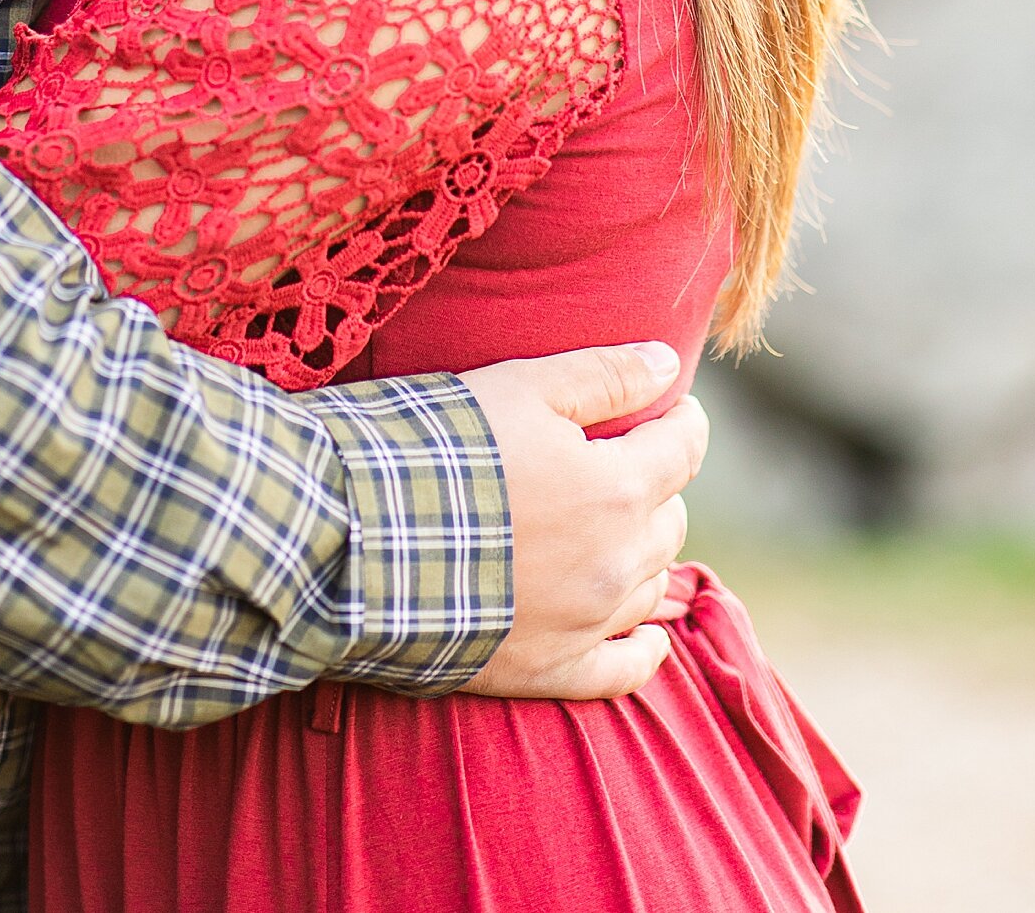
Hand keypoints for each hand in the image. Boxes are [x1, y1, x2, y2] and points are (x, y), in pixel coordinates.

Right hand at [456, 343, 707, 701]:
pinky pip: (624, 670)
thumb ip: (604, 376)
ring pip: (651, 584)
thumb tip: (668, 363)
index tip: (674, 406)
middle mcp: (615, 563)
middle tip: (620, 459)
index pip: (683, 449)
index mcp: (617, 488)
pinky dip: (641, 647)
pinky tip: (644, 631)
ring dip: (643, 550)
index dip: (682, 420)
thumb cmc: (432, 447)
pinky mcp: (546, 671)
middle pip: (670, 518)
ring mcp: (584, 624)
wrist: (351, 539)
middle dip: (655, 483)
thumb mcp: (519, 387)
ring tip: (614, 525)